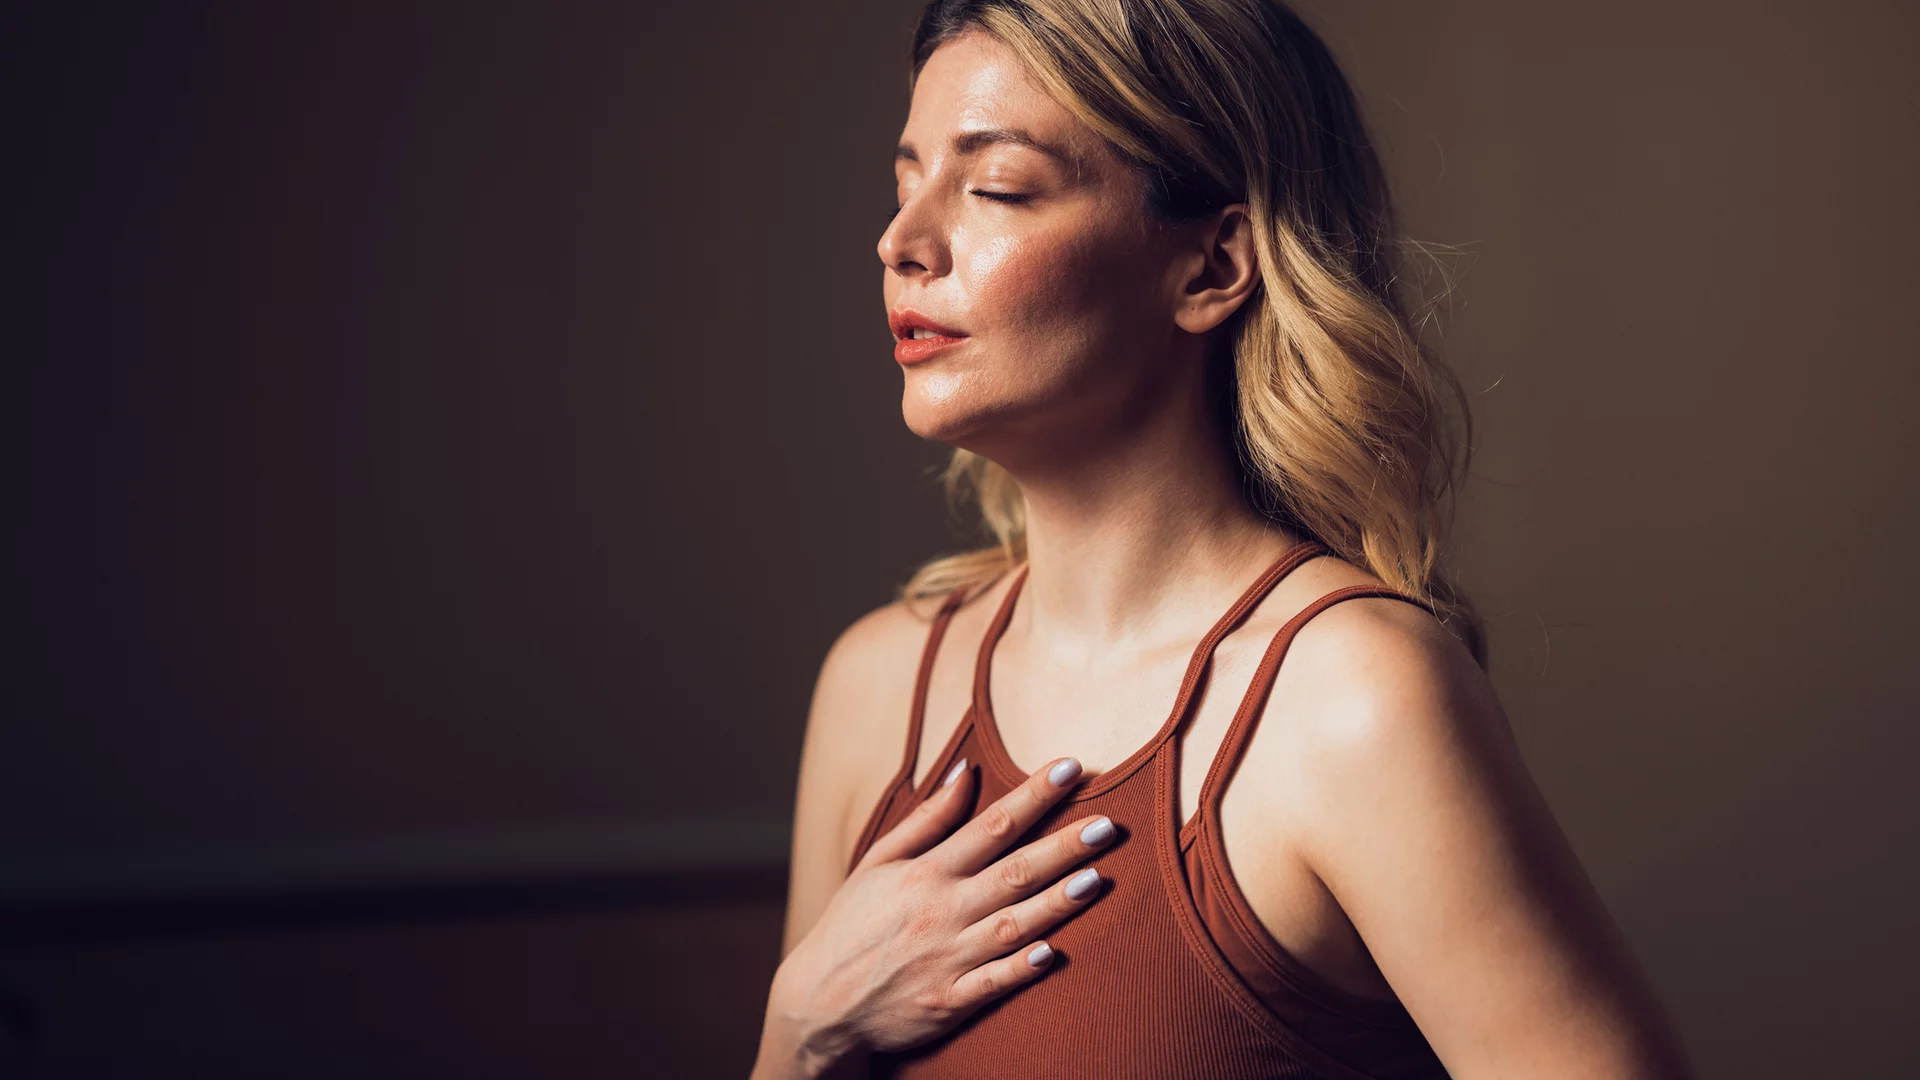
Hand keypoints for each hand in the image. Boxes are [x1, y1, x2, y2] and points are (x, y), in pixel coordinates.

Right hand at [752, 755, 1115, 1077]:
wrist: (818, 1002)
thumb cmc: (851, 924)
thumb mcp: (877, 862)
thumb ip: (927, 819)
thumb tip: (966, 770)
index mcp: (925, 873)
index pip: (991, 825)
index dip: (1033, 796)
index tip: (1069, 768)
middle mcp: (941, 911)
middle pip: (1013, 873)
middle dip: (1063, 846)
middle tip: (1107, 824)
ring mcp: (947, 958)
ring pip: (1012, 925)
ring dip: (1056, 902)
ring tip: (1095, 877)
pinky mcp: (950, 1001)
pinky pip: (993, 983)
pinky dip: (1020, 968)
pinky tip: (1052, 951)